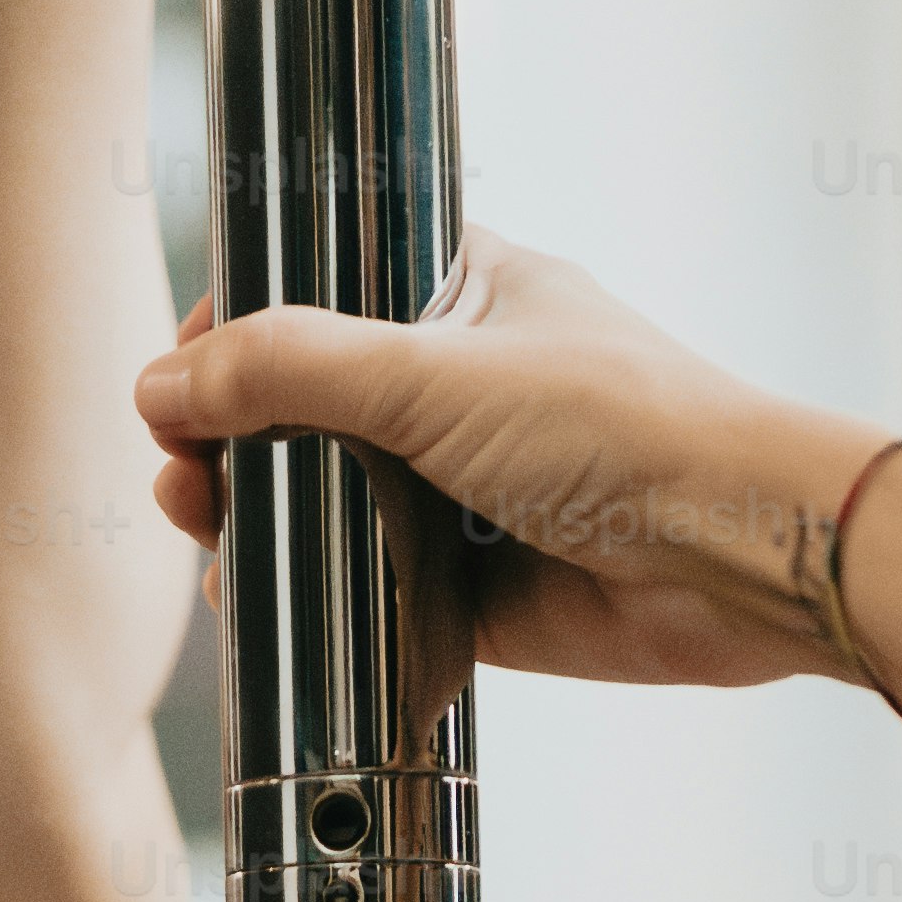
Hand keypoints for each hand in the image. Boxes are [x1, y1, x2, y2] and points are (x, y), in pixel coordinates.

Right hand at [138, 234, 900, 690]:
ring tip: (210, 540)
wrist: (739, 556)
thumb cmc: (625, 430)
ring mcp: (459, 489)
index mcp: (457, 292)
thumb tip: (162, 383)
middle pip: (299, 408)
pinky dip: (310, 601)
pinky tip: (262, 609)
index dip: (231, 334)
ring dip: (255, 525)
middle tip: (182, 482)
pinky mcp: (469, 588)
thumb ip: (290, 370)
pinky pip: (362, 591)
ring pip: (323, 504)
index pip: (311, 293)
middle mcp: (454, 385)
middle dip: (225, 443)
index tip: (175, 384)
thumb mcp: (433, 371)